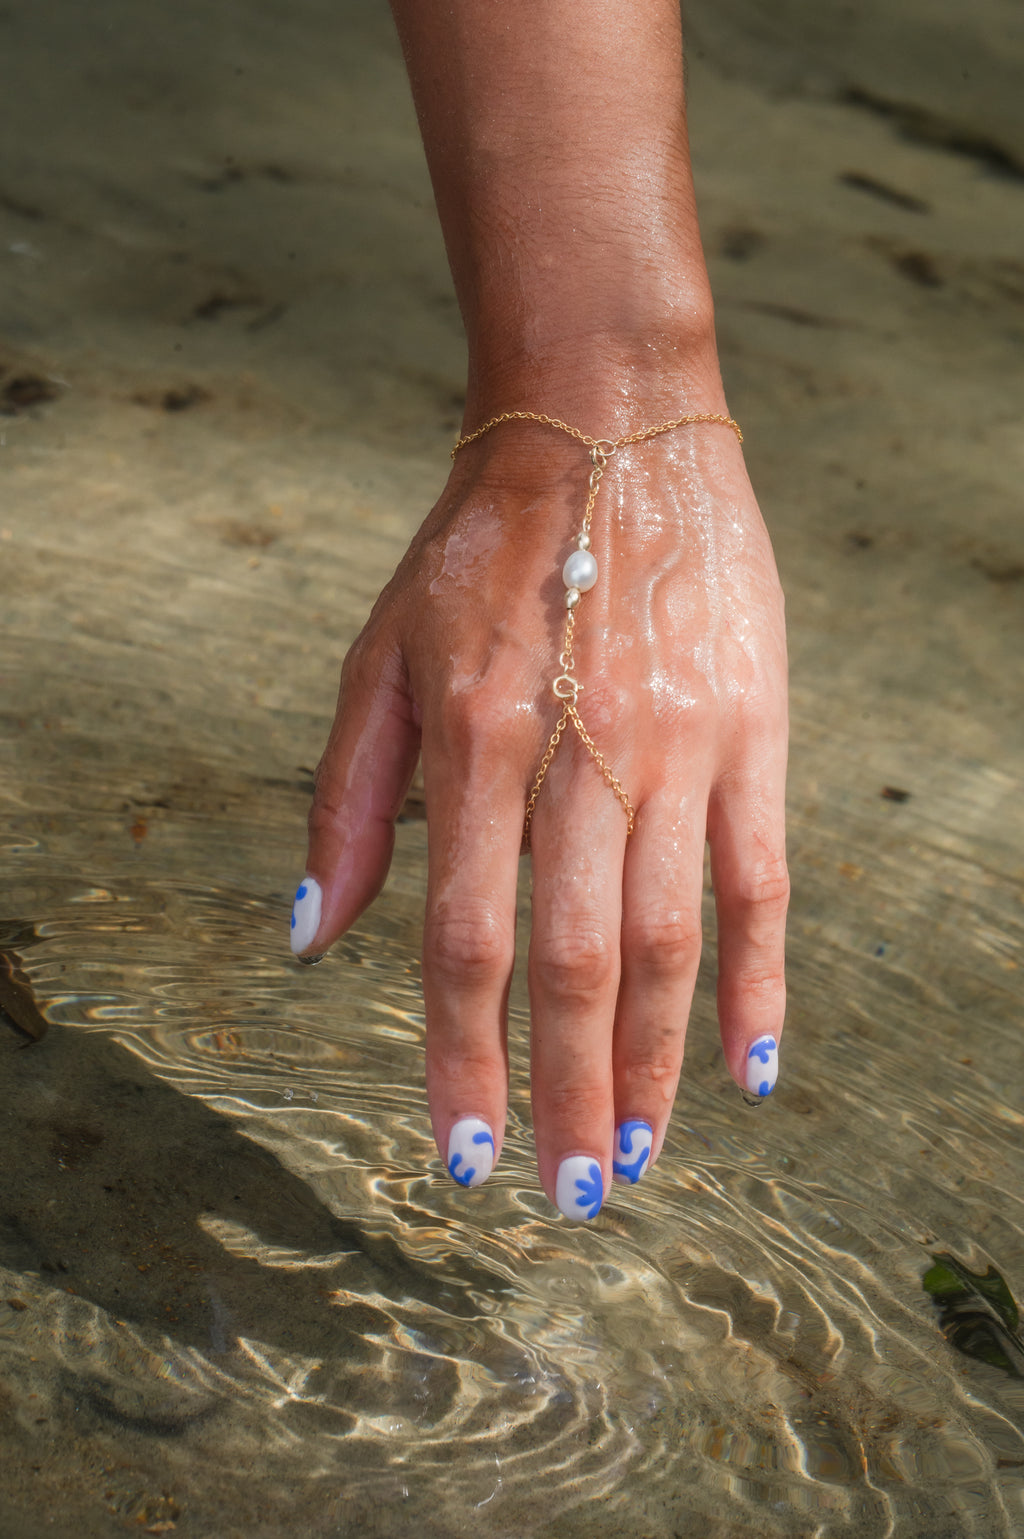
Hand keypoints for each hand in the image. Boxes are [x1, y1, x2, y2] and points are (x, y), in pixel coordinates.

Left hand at [290, 414, 787, 1218]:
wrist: (607, 425)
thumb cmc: (478, 548)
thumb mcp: (380, 656)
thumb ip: (344, 802)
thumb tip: (307, 940)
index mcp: (475, 740)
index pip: (463, 940)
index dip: (459, 1058)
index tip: (461, 1153)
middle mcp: (581, 754)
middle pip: (577, 964)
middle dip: (566, 1093)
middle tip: (563, 1198)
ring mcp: (680, 745)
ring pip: (671, 940)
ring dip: (653, 1062)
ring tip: (635, 1157)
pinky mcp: (753, 730)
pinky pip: (764, 879)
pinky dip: (761, 979)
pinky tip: (752, 1068)